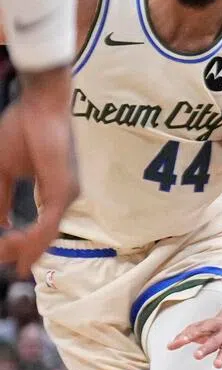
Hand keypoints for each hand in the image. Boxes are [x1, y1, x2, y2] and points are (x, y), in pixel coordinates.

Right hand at [0, 79, 79, 274]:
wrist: (38, 105)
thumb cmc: (22, 129)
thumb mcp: (4, 170)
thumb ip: (1, 198)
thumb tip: (1, 224)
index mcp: (52, 193)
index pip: (39, 228)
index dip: (22, 245)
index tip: (4, 254)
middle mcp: (63, 198)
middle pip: (43, 237)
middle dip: (22, 253)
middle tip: (6, 263)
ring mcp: (66, 196)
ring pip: (46, 235)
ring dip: (24, 249)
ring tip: (6, 256)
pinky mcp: (64, 191)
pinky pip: (48, 224)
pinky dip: (32, 238)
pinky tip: (12, 241)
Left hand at [167, 301, 221, 369]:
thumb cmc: (215, 326)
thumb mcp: (200, 327)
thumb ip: (185, 336)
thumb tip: (170, 346)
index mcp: (214, 323)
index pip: (201, 329)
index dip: (190, 335)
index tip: (181, 341)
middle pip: (215, 340)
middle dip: (206, 348)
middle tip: (197, 355)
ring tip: (217, 365)